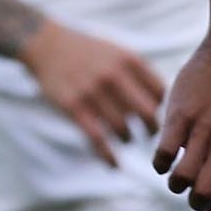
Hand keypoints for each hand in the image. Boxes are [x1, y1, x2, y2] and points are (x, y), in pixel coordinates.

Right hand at [19, 22, 165, 165]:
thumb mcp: (116, 52)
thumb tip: (163, 103)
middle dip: (151, 129)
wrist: (47, 45)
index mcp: (129, 60)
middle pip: (148, 114)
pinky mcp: (74, 107)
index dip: (162, 108)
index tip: (156, 114)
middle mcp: (114, 75)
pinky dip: (108, 156)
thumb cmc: (86, 52)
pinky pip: (98, 139)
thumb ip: (139, 73)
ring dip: (127, 139)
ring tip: (125, 138)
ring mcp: (93, 92)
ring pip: (123, 129)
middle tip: (149, 135)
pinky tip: (114, 165)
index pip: (160, 92)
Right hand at [152, 33, 210, 210]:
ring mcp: (204, 131)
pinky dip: (160, 164)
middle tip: (187, 190)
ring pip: (181, 177)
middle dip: (191, 200)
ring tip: (174, 173)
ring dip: (174, 183)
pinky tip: (162, 158)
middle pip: (202, 193)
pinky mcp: (181, 116)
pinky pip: (163, 154)